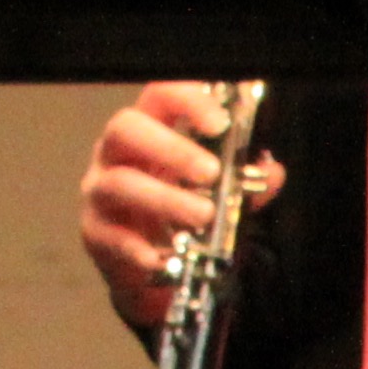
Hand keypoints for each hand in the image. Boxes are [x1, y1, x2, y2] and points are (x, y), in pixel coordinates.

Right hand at [79, 80, 284, 330]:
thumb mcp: (215, 195)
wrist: (155, 272)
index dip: (188, 101)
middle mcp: (117, 154)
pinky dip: (139, 248)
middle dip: (171, 148)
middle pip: (126, 129)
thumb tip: (272, 172)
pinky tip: (162, 258)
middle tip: (211, 173)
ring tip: (204, 215)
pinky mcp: (95, 233)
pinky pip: (112, 236)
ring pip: (120, 183)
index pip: (159, 96)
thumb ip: (244, 183)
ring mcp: (100, 192)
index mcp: (149, 133)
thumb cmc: (181, 219)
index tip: (220, 123)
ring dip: (165, 199)